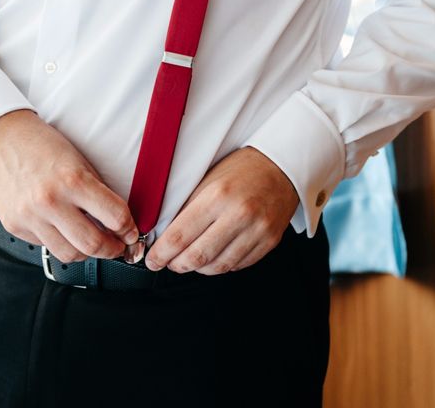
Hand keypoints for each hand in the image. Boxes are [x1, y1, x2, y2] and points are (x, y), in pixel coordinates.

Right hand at [0, 109, 138, 262]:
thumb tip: (118, 222)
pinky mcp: (15, 225)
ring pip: (70, 254)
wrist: (2, 137)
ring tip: (91, 242)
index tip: (131, 233)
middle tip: (117, 246)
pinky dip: (60, 242)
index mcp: (72, 180)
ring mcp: (30, 216)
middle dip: (112, 250)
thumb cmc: (42, 144)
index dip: (129, 230)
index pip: (115, 217)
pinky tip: (62, 229)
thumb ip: (98, 193)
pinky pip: (46, 246)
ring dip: (86, 253)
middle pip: (93, 245)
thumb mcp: (79, 161)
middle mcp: (50, 201)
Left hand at [144, 147, 298, 274]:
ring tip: (190, 261)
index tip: (153, 260)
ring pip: (219, 267)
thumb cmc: (239, 170)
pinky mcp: (270, 241)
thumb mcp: (206, 180)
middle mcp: (239, 215)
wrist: (281, 165)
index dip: (161, 253)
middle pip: (198, 257)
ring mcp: (257, 230)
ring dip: (198, 268)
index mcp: (217, 196)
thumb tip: (163, 234)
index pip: (180, 236)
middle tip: (168, 263)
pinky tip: (213, 257)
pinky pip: (238, 265)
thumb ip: (186, 208)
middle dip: (177, 265)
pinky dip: (221, 265)